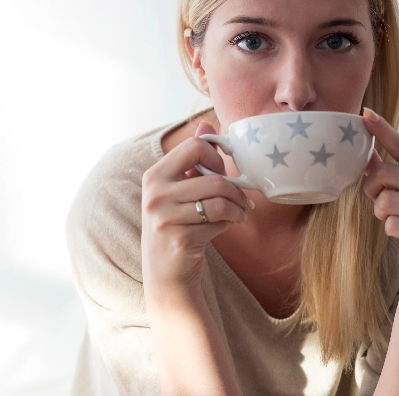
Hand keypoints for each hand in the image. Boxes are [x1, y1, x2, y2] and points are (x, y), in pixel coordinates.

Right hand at [141, 122, 253, 295]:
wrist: (166, 274)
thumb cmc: (177, 226)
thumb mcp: (178, 191)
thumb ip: (192, 160)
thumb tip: (205, 125)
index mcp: (155, 176)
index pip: (194, 147)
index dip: (217, 158)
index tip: (223, 172)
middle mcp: (155, 194)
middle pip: (214, 178)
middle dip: (236, 189)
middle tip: (243, 199)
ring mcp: (164, 217)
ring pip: (220, 200)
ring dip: (238, 208)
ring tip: (241, 213)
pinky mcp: (178, 238)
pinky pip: (218, 221)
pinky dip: (231, 222)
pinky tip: (230, 224)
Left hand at [361, 108, 398, 280]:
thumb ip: (386, 168)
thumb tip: (364, 149)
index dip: (382, 129)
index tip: (366, 113)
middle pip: (385, 174)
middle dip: (373, 188)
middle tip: (379, 198)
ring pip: (386, 200)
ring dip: (380, 210)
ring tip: (392, 215)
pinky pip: (392, 224)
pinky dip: (389, 228)